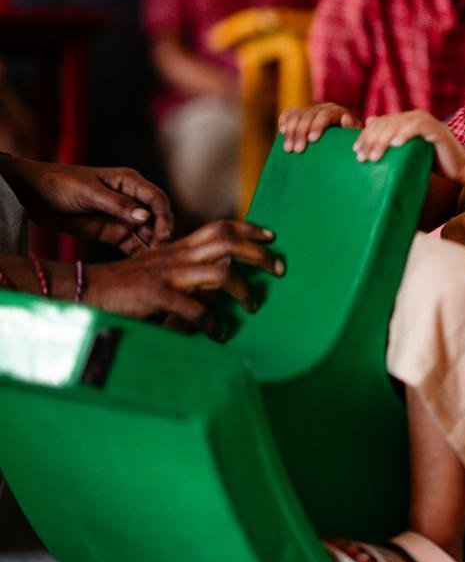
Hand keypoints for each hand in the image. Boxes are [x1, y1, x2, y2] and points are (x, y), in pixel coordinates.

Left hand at [0, 158, 171, 253]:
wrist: (31, 195)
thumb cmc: (60, 183)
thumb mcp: (88, 192)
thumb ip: (118, 205)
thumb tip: (146, 217)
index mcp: (129, 182)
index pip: (156, 199)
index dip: (164, 216)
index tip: (163, 234)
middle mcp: (131, 200)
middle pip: (156, 218)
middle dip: (161, 234)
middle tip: (159, 251)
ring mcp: (121, 218)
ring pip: (146, 233)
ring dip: (152, 246)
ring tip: (154, 262)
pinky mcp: (111, 233)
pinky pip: (131, 245)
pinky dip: (138, 254)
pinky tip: (142, 265)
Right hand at [84, 220, 283, 333]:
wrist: (88, 288)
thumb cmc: (130, 284)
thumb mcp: (164, 269)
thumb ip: (192, 271)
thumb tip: (224, 283)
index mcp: (180, 246)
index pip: (220, 227)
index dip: (249, 229)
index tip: (272, 237)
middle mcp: (178, 255)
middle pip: (228, 242)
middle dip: (259, 254)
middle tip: (279, 269)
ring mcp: (168, 274)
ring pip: (220, 272)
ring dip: (243, 290)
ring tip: (253, 307)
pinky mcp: (157, 296)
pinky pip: (195, 309)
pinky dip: (212, 323)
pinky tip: (219, 334)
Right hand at [279, 103, 360, 152]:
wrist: (343, 137)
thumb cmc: (349, 140)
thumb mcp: (354, 135)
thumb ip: (352, 128)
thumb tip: (346, 119)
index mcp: (336, 112)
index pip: (325, 115)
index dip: (317, 126)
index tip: (312, 140)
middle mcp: (322, 108)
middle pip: (307, 116)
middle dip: (300, 133)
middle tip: (297, 150)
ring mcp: (310, 110)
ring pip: (296, 116)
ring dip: (290, 132)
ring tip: (288, 149)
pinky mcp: (300, 114)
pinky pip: (289, 113)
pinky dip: (284, 121)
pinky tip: (281, 132)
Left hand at [354, 111, 464, 180]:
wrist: (459, 168)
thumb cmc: (431, 161)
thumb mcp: (407, 152)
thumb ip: (391, 140)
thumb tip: (369, 122)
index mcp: (405, 120)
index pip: (379, 123)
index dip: (365, 135)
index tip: (356, 151)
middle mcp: (414, 117)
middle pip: (386, 123)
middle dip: (371, 140)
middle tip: (362, 158)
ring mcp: (426, 122)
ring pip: (398, 125)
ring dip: (383, 140)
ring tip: (375, 157)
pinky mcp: (437, 130)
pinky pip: (418, 127)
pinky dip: (406, 134)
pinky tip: (396, 144)